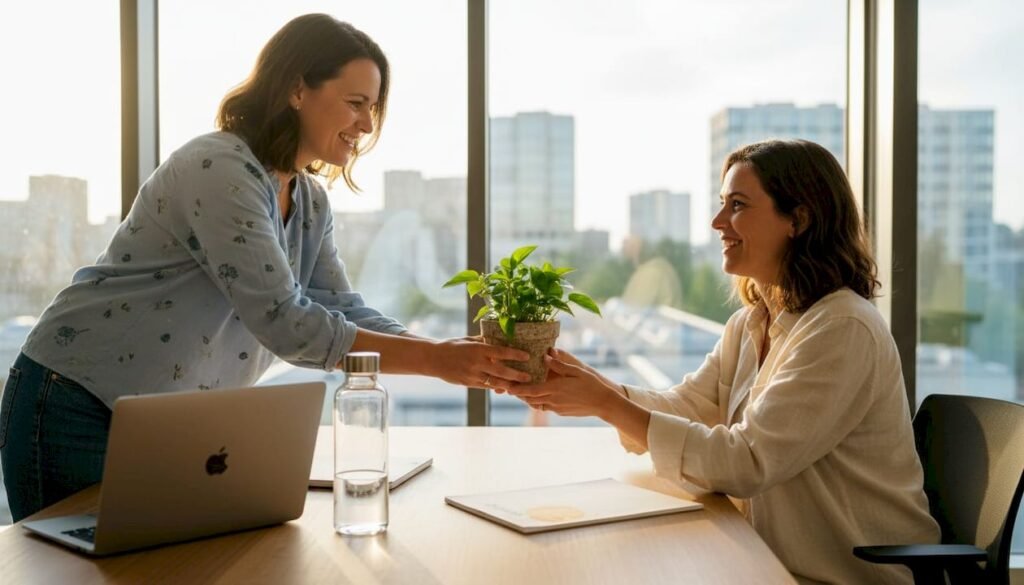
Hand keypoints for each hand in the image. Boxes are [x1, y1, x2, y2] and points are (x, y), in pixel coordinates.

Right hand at [430, 337, 530, 389]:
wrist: (434, 359)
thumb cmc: (453, 346)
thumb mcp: (469, 340)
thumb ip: (484, 342)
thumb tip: (500, 339)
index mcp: (478, 349)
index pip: (501, 352)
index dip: (516, 354)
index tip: (528, 356)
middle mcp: (477, 363)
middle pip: (502, 371)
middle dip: (517, 375)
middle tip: (529, 377)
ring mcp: (472, 375)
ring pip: (495, 382)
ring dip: (509, 385)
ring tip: (520, 386)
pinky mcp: (468, 383)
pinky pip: (486, 387)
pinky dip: (496, 388)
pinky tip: (505, 388)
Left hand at [506, 352, 621, 417]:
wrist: (603, 403)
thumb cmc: (591, 384)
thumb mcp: (577, 371)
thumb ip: (560, 365)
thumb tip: (546, 356)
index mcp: (555, 389)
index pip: (531, 390)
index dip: (518, 390)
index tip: (508, 387)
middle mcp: (553, 400)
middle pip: (530, 399)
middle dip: (519, 394)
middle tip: (509, 388)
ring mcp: (557, 408)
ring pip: (537, 404)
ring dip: (528, 399)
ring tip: (521, 392)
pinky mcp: (561, 413)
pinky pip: (546, 407)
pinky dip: (539, 402)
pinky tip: (539, 396)